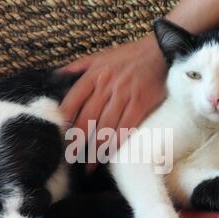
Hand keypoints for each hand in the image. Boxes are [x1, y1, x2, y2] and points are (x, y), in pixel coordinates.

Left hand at [59, 34, 166, 169]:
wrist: (160, 50)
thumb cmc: (130, 55)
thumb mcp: (101, 55)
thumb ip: (79, 66)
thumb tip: (57, 76)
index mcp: (94, 75)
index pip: (72, 101)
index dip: (64, 122)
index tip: (59, 138)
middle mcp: (106, 85)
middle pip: (87, 119)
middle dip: (78, 142)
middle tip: (72, 159)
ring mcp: (124, 95)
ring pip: (105, 127)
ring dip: (96, 149)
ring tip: (89, 166)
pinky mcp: (141, 103)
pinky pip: (125, 128)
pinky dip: (116, 144)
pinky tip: (109, 156)